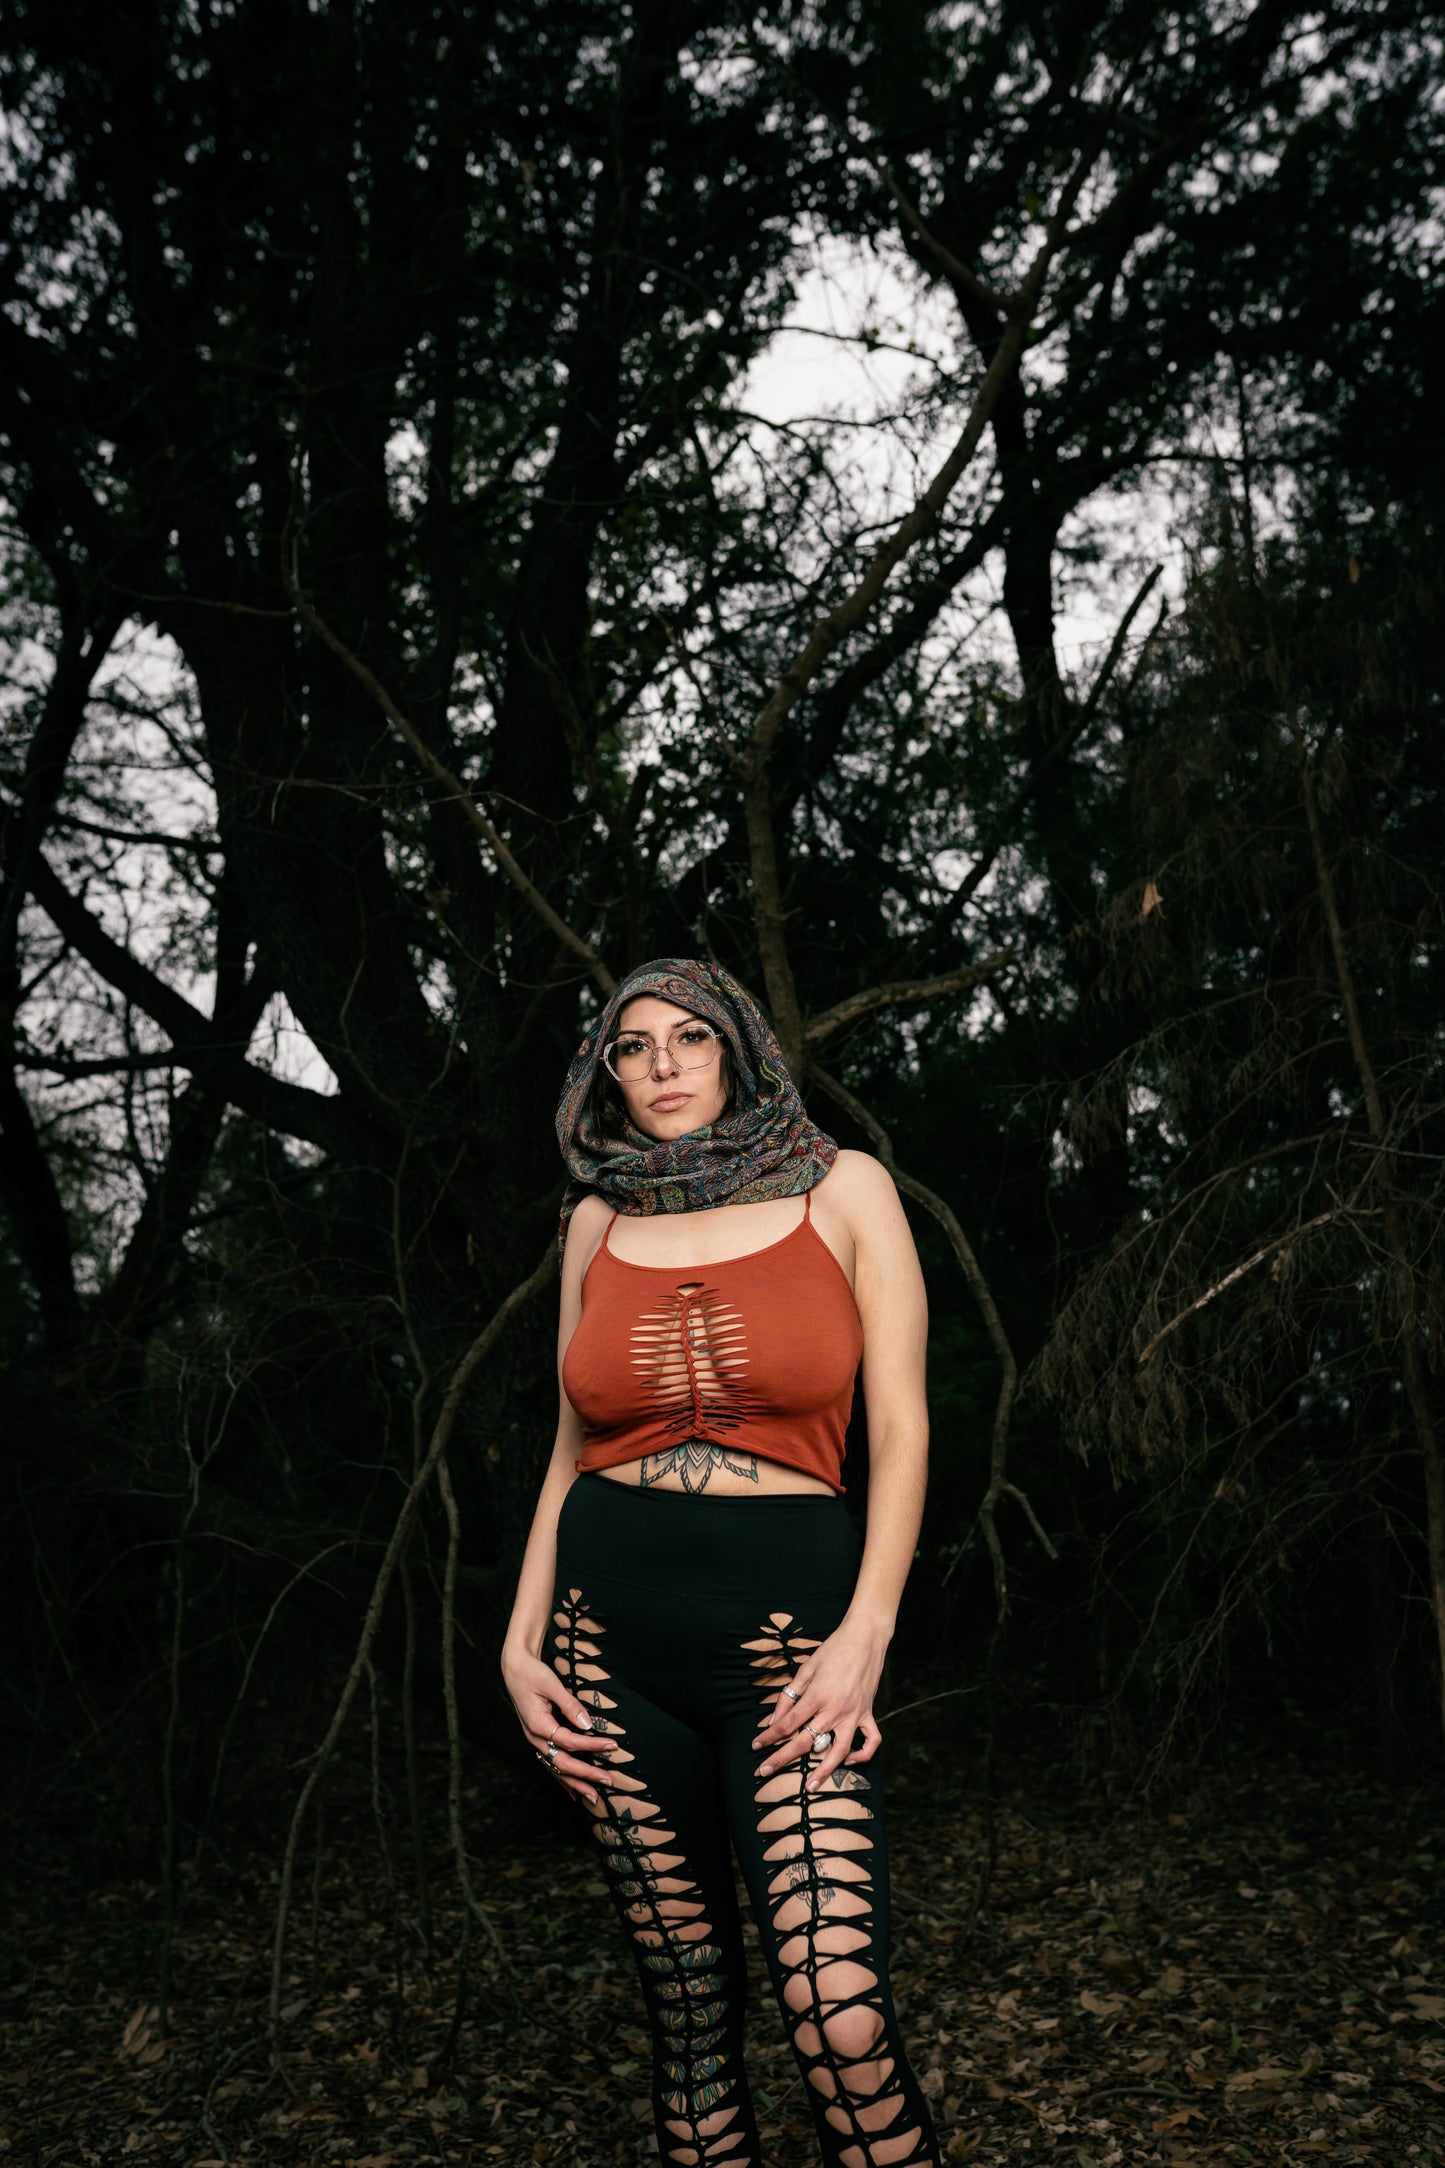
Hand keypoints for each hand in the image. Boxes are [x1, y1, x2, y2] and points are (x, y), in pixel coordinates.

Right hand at [501, 1643, 619, 1804]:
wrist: (514, 1669)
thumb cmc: (532, 1673)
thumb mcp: (551, 1684)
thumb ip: (569, 1704)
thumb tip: (587, 1724)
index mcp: (537, 1725)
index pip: (570, 1741)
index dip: (592, 1745)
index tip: (613, 1745)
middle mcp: (534, 1738)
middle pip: (562, 1763)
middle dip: (586, 1774)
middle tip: (608, 1781)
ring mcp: (534, 1741)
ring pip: (555, 1769)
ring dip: (575, 1783)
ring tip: (593, 1796)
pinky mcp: (537, 1740)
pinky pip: (550, 1764)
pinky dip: (563, 1779)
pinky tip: (573, 1791)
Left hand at [749, 1619, 887, 1792]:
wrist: (865, 1638)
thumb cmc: (833, 1649)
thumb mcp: (806, 1667)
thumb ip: (789, 1694)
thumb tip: (774, 1719)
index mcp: (817, 1696)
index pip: (787, 1723)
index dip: (769, 1737)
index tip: (756, 1746)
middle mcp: (835, 1709)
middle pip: (806, 1741)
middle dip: (782, 1758)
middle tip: (764, 1771)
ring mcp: (854, 1714)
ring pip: (838, 1751)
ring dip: (824, 1771)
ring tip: (810, 1787)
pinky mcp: (868, 1714)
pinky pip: (870, 1741)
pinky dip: (862, 1755)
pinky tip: (848, 1760)